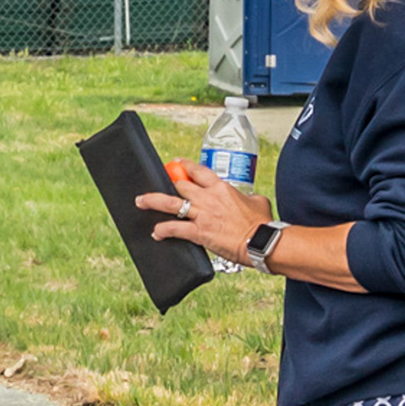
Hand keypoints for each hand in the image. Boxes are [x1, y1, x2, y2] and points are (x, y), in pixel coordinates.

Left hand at [140, 162, 267, 260]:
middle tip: (156, 182)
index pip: (199, 171)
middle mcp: (209, 198)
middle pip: (181, 184)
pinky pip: (176, 228)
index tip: (176, 163)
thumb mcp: (258, 201)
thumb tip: (248, 199)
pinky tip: (156, 233)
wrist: (261, 242)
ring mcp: (202, 214)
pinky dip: (163, 230)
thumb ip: (248, 197)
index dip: (185, 166)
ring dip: (153, 201)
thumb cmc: (263, 224)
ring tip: (141, 201)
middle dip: (167, 182)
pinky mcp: (200, 232)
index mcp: (222, 188)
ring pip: (171, 203)